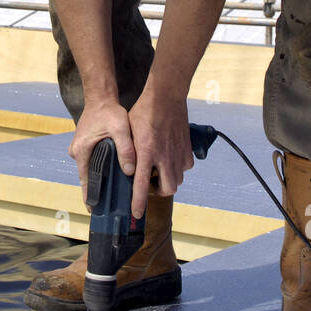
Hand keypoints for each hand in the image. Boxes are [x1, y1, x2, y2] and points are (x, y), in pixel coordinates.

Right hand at [69, 98, 135, 207]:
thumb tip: (129, 171)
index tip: (94, 211)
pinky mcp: (85, 145)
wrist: (100, 97)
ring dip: (99, 179)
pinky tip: (112, 176)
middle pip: (87, 177)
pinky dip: (100, 169)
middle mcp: (77, 152)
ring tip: (111, 195)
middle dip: (97, 190)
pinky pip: (92, 162)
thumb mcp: (120, 129)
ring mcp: (80, 148)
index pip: (85, 181)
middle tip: (108, 206)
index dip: (90, 197)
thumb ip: (125, 149)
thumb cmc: (109, 112)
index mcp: (81, 151)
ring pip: (90, 169)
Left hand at [128, 89, 191, 218]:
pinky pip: (185, 166)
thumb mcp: (128, 131)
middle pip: (168, 189)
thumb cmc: (143, 112)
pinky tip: (171, 159)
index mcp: (145, 153)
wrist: (166, 96)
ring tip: (160, 170)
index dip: (138, 203)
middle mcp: (163, 157)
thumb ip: (128, 151)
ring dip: (169, 179)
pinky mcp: (187, 148)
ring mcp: (177, 153)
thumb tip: (124, 167)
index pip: (141, 185)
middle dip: (160, 192)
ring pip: (178, 179)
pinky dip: (179, 167)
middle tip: (151, 183)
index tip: (136, 214)